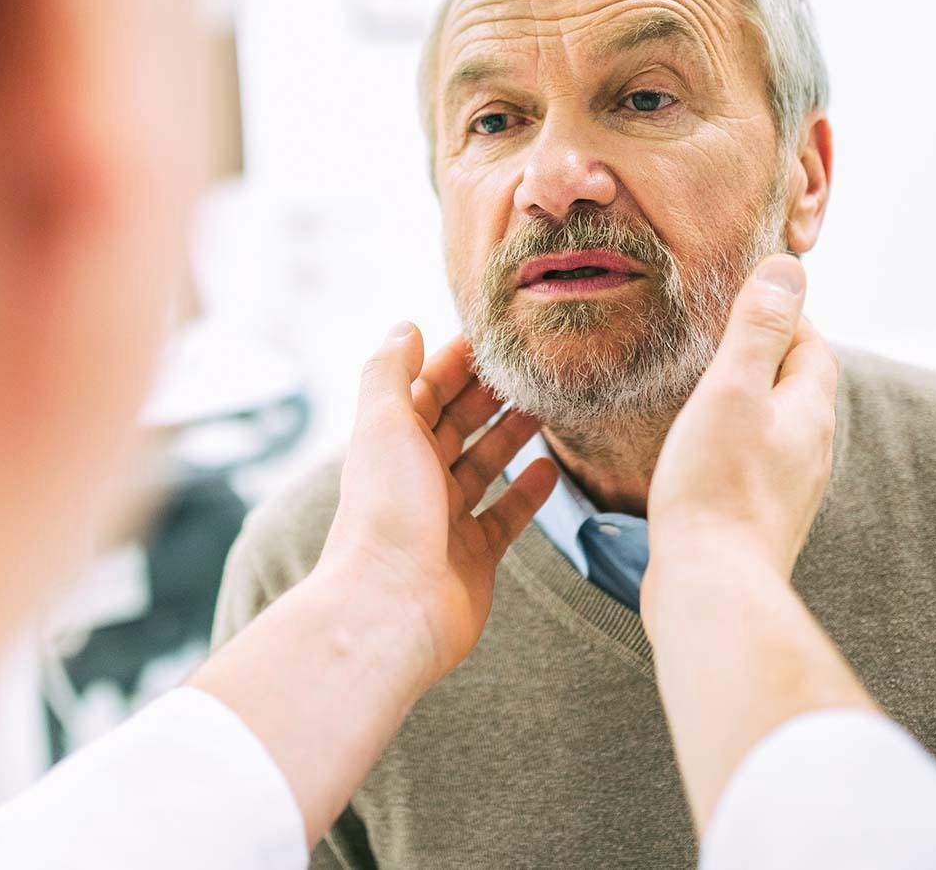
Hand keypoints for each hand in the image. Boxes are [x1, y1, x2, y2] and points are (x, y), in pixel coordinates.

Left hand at [319, 322, 557, 689]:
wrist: (391, 607)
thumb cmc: (386, 510)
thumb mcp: (384, 422)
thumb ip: (390, 370)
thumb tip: (405, 326)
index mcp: (391, 443)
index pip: (427, 390)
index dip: (457, 362)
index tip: (496, 338)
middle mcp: (415, 478)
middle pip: (457, 425)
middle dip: (490, 395)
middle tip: (533, 369)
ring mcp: (445, 519)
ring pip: (483, 466)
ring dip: (511, 437)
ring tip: (547, 409)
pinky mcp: (474, 557)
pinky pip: (505, 517)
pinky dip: (526, 494)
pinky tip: (551, 471)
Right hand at [644, 255, 838, 603]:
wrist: (711, 583)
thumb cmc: (716, 485)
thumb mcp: (733, 389)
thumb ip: (758, 329)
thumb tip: (787, 268)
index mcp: (809, 411)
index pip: (811, 344)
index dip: (783, 316)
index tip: (741, 301)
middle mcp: (809, 449)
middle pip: (796, 384)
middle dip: (763, 356)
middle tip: (713, 338)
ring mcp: (787, 486)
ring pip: (774, 425)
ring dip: (746, 400)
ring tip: (701, 386)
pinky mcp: (758, 513)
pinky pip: (753, 459)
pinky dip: (732, 439)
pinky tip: (699, 446)